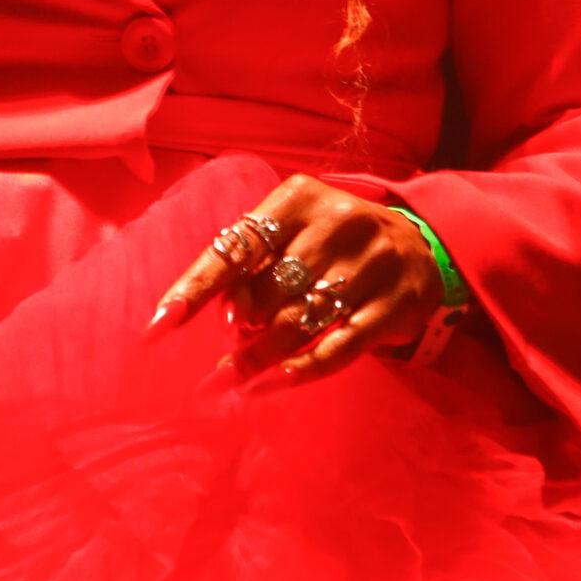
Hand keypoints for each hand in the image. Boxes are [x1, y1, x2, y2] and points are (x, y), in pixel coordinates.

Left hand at [141, 174, 446, 392]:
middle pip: (266, 292)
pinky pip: (340, 346)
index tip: (159, 326)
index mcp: (299, 198)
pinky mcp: (396, 303)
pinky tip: (280, 382)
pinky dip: (305, 369)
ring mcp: (371, 263)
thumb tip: (225, 319)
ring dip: (261, 357)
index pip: (235, 247)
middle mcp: (337, 222)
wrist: (421, 246)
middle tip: (230, 354)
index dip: (195, 289)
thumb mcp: (294, 231)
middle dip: (240, 330)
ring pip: (299, 322)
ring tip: (240, 377)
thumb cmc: (334, 242)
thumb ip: (255, 264)